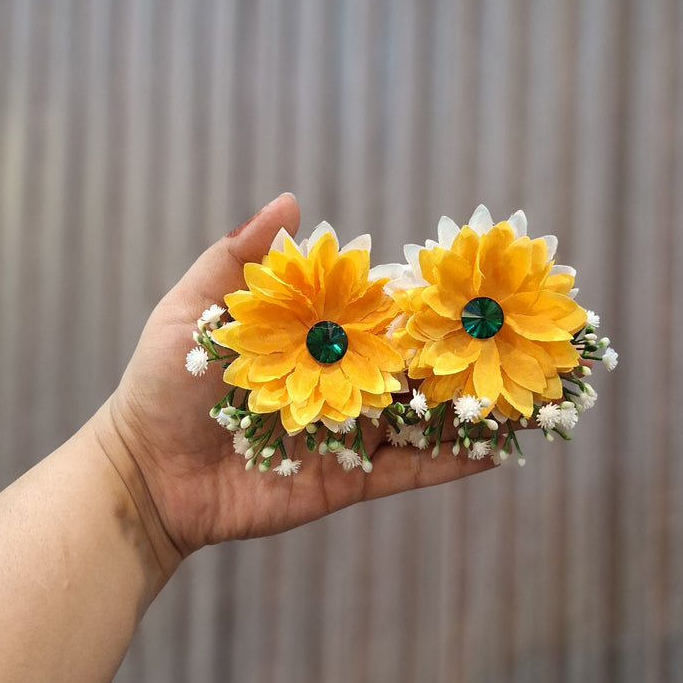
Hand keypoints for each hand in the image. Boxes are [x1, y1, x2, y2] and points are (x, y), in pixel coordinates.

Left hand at [96, 193, 494, 573]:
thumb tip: (291, 201)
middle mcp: (343, 380)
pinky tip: (499, 451)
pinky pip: (407, 470)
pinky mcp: (348, 481)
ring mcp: (350, 432)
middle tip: (533, 335)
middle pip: (416, 361)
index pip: (382, 309)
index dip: (427, 293)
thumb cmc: (163, 385)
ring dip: (477, 407)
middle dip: (470, 349)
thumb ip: (240, 261)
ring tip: (537, 396)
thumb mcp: (193, 312)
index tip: (481, 275)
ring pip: (423, 417)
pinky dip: (452, 464)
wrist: (145, 474)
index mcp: (315, 336)